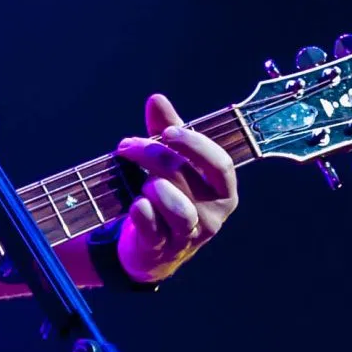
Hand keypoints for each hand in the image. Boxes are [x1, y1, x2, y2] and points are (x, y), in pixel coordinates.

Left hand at [115, 93, 237, 282]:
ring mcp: (189, 235)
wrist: (151, 251)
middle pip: (186, 176)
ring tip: (140, 183)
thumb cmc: (167, 199)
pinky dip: (141, 212)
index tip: (167, 131)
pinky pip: (153, 227)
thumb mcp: (172, 164)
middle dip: (152, 155)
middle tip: (128, 146)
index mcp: (224, 191)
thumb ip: (167, 132)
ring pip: (177, 207)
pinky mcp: (162, 249)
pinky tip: (135, 204)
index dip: (194, 144)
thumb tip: (157, 99)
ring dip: (152, 187)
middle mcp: (213, 215)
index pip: (220, 164)